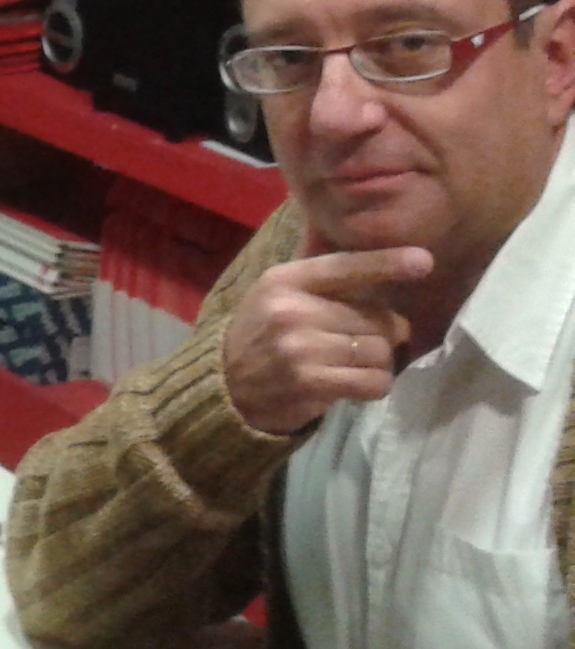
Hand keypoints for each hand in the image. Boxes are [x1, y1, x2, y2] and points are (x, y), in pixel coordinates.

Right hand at [220, 242, 427, 435]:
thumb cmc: (260, 335)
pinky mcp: (310, 383)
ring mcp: (300, 348)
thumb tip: (381, 267)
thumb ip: (320, 282)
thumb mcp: (277, 296)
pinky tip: (355, 384)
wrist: (223, 387)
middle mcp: (292, 310)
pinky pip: (373, 382)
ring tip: (355, 365)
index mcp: (285, 281)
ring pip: (380, 351)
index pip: (344, 267)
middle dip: (385, 334)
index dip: (386, 264)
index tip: (424, 261)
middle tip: (366, 342)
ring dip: (379, 362)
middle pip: (377, 319)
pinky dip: (375, 385)